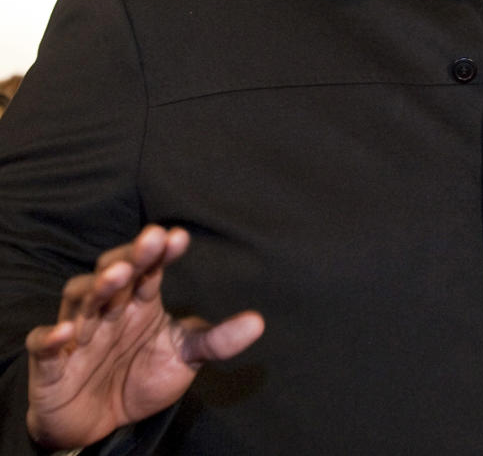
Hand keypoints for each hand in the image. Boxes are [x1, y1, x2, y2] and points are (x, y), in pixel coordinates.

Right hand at [24, 225, 263, 448]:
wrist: (100, 424)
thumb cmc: (140, 378)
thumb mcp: (184, 359)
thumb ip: (217, 341)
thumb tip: (258, 322)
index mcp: (140, 302)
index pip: (151, 269)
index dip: (162, 252)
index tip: (179, 237)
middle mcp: (108, 310)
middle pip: (114, 274)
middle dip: (132, 257)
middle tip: (151, 240)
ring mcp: (77, 333)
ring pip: (80, 300)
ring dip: (97, 287)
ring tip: (118, 277)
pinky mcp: (51, 363)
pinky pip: (45, 345)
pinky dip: (52, 336)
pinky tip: (68, 330)